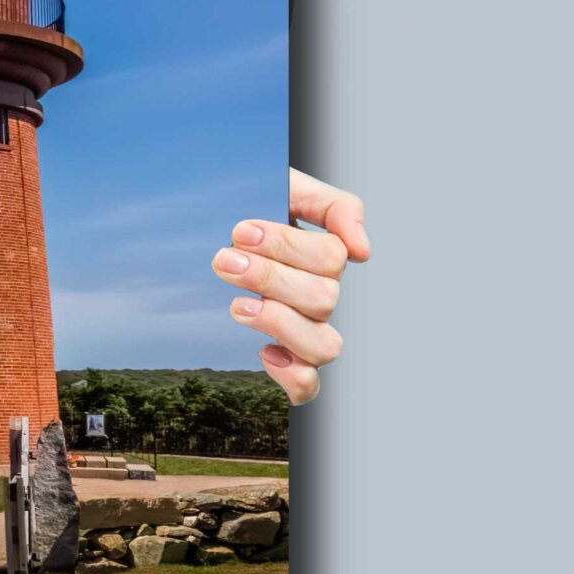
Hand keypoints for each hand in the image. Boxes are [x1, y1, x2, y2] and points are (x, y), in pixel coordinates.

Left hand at [212, 167, 369, 405]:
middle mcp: (322, 296)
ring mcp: (307, 330)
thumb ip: (335, 206)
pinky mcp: (287, 359)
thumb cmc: (256, 207)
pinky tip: (264, 351)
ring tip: (238, 305)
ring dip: (280, 325)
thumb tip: (362, 250)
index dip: (286, 246)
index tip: (240, 232)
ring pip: (325, 347)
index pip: (330, 259)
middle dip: (269, 278)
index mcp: (326, 256)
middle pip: (324, 300)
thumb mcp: (291, 187)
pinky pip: (309, 386)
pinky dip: (292, 376)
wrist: (211, 222)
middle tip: (225, 259)